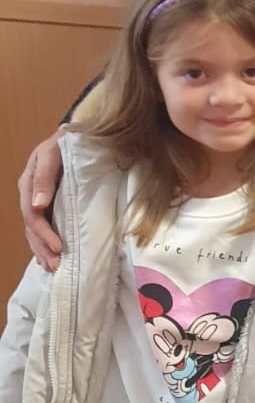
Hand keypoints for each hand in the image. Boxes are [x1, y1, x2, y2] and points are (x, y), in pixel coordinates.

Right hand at [19, 133, 64, 270]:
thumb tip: (38, 204)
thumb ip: (45, 177)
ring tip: (52, 267)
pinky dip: (46, 243)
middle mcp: (31, 195)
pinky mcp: (50, 204)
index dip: (44, 233)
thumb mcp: (52, 154)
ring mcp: (39, 200)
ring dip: (42, 250)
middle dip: (43, 247)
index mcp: (29, 183)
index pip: (32, 215)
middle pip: (32, 227)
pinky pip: (44, 227)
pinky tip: (49, 257)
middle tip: (56, 265)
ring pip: (36, 231)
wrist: (76, 135)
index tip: (58, 247)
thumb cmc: (66, 143)